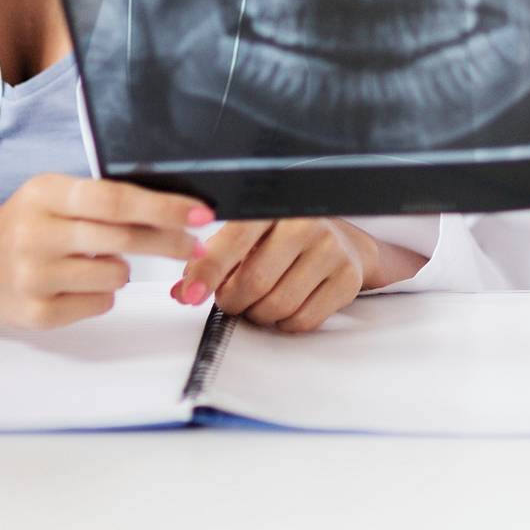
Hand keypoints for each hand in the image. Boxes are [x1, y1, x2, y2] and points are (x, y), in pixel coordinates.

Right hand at [0, 174, 214, 329]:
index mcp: (45, 194)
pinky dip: (103, 292)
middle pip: (122, 237)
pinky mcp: (35, 314)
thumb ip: (101, 198)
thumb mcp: (54, 194)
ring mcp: (33, 277)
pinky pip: (99, 303)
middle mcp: (36, 234)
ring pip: (115, 274)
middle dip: (169, 240)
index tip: (199, 212)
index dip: (162, 207)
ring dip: (124, 268)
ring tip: (102, 259)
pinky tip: (80, 281)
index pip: (114, 199)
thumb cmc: (28, 222)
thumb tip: (171, 208)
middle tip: (197, 242)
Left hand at [174, 217, 377, 332]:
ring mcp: (331, 249)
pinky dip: (285, 323)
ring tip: (259, 300)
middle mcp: (306, 223)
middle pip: (255, 282)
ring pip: (278, 306)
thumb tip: (182, 291)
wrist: (341, 237)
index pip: (235, 240)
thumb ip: (213, 258)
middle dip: (233, 300)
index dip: (209, 271)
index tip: (190, 294)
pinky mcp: (347, 277)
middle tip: (230, 298)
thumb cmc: (283, 236)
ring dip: (259, 314)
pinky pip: (304, 320)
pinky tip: (285, 305)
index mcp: (274, 206)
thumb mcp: (248, 232)